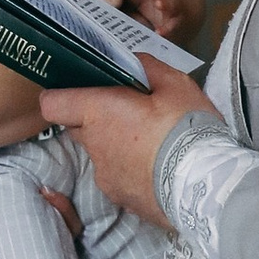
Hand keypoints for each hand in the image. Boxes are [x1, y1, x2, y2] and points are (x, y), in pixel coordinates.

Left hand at [43, 62, 215, 226]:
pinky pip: (116, 176)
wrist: (205, 186)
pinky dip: (129, 170)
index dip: (61, 96)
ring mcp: (104, 175)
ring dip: (116, 145)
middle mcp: (93, 145)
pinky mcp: (120, 198)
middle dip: (96, 118)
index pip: (52, 104)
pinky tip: (156, 167)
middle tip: (130, 112)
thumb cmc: (187, 128)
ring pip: (100, 153)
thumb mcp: (175, 85)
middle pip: (79, 127)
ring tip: (151, 143)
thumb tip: (132, 61)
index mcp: (98, 113)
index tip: (80, 91)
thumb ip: (147, 67)